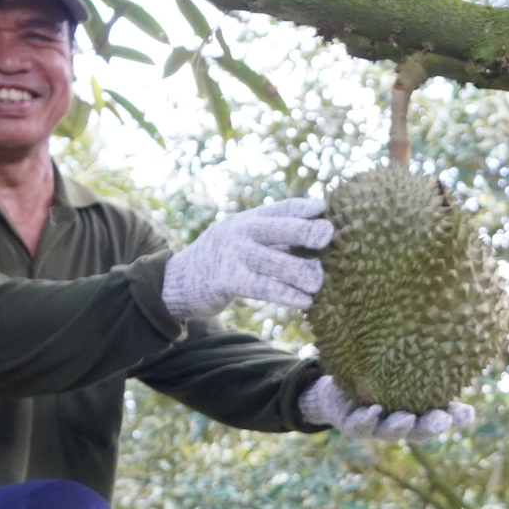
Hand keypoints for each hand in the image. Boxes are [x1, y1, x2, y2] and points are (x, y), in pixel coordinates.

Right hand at [160, 198, 329, 319]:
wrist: (180, 281)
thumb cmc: (225, 261)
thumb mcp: (245, 240)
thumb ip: (275, 238)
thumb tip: (318, 237)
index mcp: (248, 219)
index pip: (279, 208)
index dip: (301, 207)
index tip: (323, 207)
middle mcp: (240, 232)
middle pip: (275, 227)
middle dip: (303, 230)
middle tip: (328, 235)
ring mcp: (233, 255)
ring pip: (272, 261)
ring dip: (300, 271)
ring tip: (319, 282)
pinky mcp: (227, 280)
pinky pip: (263, 287)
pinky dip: (286, 294)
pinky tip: (305, 301)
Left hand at [301, 374, 475, 442]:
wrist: (336, 389)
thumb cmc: (378, 380)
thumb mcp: (404, 375)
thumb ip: (429, 374)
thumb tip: (459, 361)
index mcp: (417, 413)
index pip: (442, 417)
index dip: (455, 418)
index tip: (465, 412)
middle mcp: (400, 424)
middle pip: (419, 431)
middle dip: (430, 427)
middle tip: (440, 419)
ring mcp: (376, 427)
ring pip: (390, 432)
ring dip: (399, 427)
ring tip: (406, 418)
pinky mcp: (352, 424)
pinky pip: (359, 426)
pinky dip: (367, 420)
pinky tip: (373, 410)